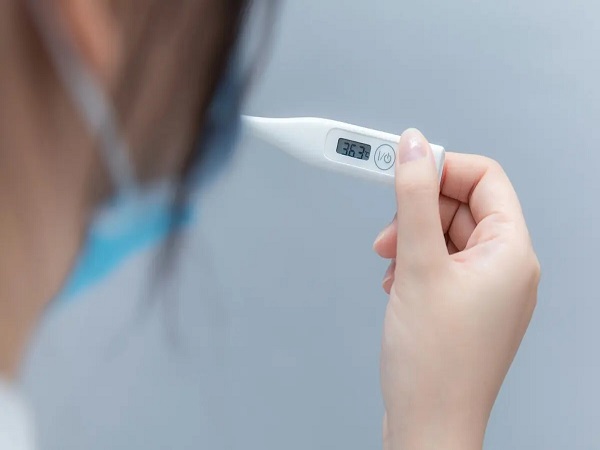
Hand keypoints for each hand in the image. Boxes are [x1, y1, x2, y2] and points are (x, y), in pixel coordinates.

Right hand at [373, 130, 539, 449]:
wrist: (427, 425)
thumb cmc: (434, 364)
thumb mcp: (418, 266)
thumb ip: (413, 199)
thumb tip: (414, 148)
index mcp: (510, 252)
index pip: (484, 178)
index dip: (441, 168)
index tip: (402, 169)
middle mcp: (505, 268)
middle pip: (461, 206)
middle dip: (417, 211)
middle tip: (388, 231)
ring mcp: (485, 288)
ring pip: (446, 235)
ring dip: (411, 239)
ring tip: (391, 263)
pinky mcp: (464, 305)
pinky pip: (441, 263)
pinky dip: (414, 264)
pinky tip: (397, 283)